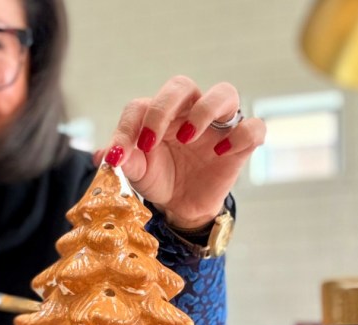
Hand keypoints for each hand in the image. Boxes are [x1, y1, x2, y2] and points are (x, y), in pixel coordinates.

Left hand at [97, 77, 264, 228]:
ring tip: (186, 138)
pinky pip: (254, 127)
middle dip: (163, 107)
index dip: (128, 128)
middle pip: (181, 85)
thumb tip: (103, 155)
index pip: (141, 105)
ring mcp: (217, 125)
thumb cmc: (159, 177)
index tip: (120, 155)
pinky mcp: (241, 144)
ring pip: (224, 93)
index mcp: (159, 113)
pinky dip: (242, 134)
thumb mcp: (137, 172)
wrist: (181, 205)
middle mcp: (189, 110)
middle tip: (150, 140)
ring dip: (204, 110)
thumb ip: (123, 160)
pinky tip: (222, 152)